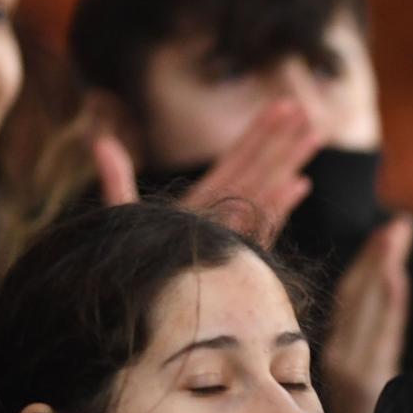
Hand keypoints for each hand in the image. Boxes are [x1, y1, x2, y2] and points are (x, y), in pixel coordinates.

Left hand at [93, 100, 318, 247]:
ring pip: (267, 190)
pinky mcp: (241, 256)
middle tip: (305, 110)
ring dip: (289, 162)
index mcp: (204, 201)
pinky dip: (279, 204)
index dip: (260, 132)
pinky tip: (299, 184)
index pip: (238, 159)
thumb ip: (117, 180)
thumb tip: (99, 140)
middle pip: (258, 169)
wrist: (145, 307)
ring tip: (314, 135)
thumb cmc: (136, 265)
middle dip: (282, 140)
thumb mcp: (125, 216)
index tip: (282, 106)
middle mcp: (224, 213)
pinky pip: (263, 223)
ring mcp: (236, 234)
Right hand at [320, 215, 412, 412]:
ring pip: (362, 312)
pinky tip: (395, 275)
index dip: (366, 267)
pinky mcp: (366, 389)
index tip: (385, 237)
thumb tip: (390, 314)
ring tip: (398, 236)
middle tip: (400, 225)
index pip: (350, 304)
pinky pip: (377, 337)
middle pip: (354, 299)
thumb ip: (378, 351)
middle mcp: (340, 367)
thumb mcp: (377, 395)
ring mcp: (351, 378)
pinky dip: (385, 304)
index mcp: (342, 365)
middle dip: (376, 258)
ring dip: (381, 269)